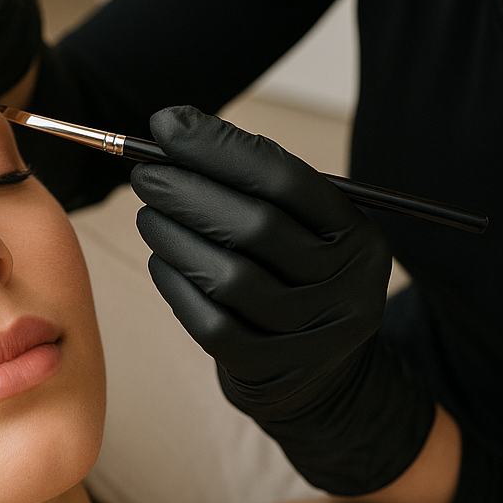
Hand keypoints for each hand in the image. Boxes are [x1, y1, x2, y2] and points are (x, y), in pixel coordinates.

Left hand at [131, 106, 434, 495]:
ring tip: (148, 215)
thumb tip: (174, 130)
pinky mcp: (271, 371)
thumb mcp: (303, 230)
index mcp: (358, 237)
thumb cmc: (297, 278)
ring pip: (228, 277)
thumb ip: (252, 183)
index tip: (166, 125)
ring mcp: (310, 335)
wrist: (323, 377)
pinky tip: (160, 260)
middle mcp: (345, 286)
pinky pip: (210, 322)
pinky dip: (175, 284)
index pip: (285, 180)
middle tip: (145, 174)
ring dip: (174, 236)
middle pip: (256, 227)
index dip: (219, 148)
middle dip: (189, 192)